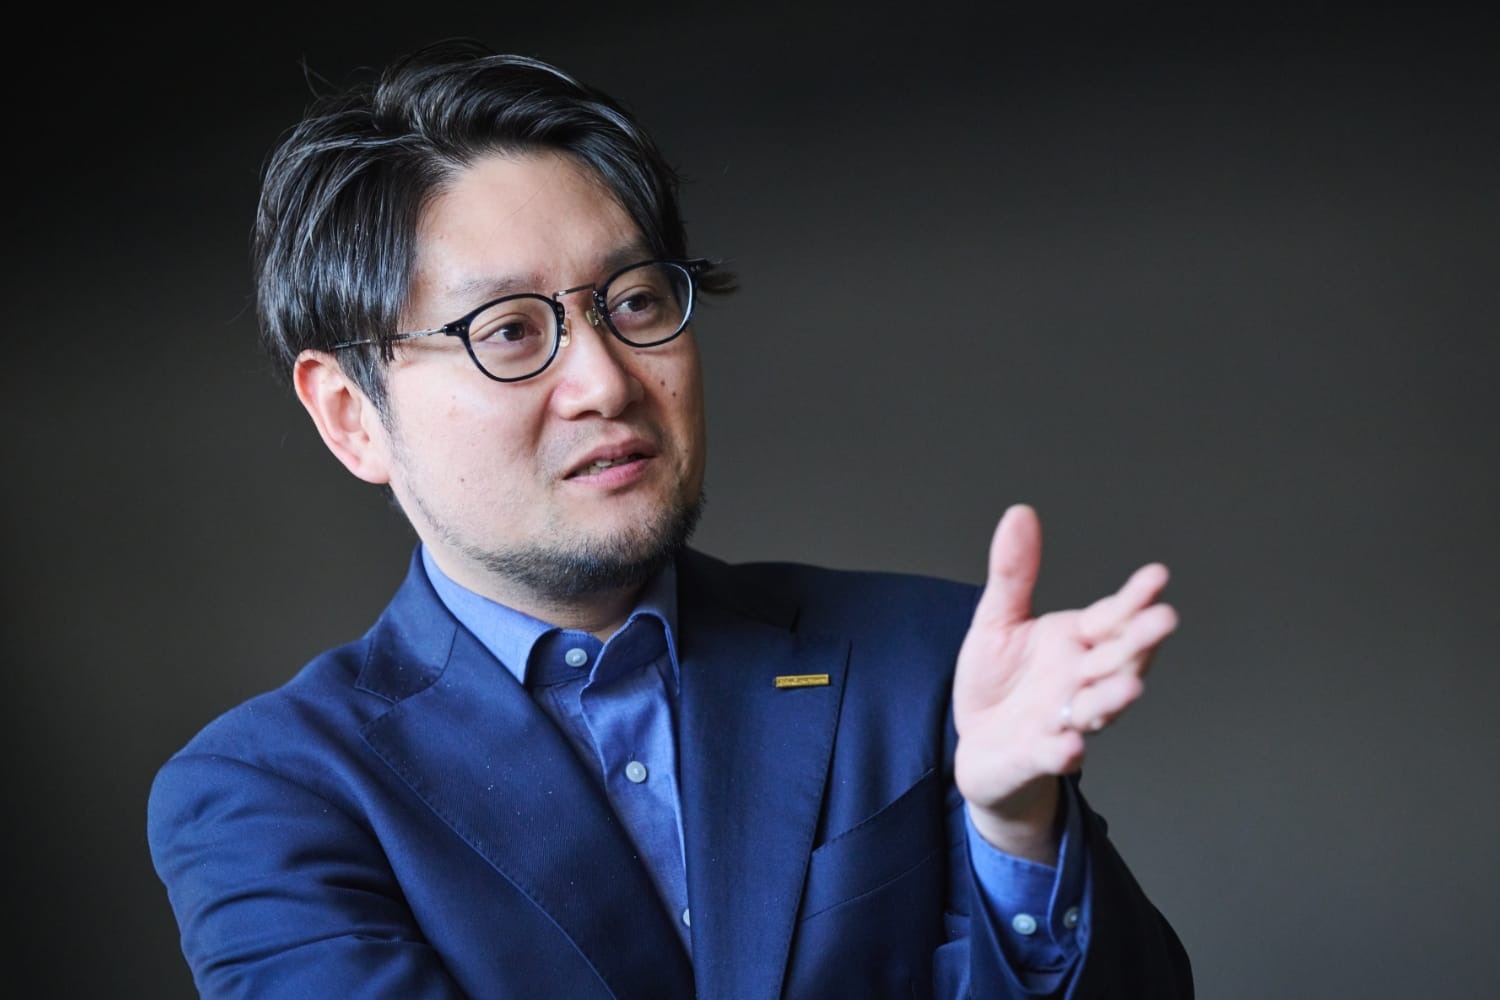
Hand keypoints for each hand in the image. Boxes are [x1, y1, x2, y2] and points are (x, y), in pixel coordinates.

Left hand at [952, 504, 1177, 861]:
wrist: (978, 744)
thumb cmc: (998, 682)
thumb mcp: (998, 619)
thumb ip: (1014, 573)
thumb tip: (1020, 513)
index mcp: (1076, 643)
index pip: (1110, 618)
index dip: (1133, 599)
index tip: (1157, 575)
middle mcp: (1081, 681)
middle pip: (1118, 659)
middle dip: (1140, 642)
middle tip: (1164, 619)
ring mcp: (1064, 720)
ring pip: (1098, 708)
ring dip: (1115, 698)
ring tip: (1130, 686)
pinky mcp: (1038, 755)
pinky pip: (1055, 754)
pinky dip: (1064, 751)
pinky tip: (1071, 746)